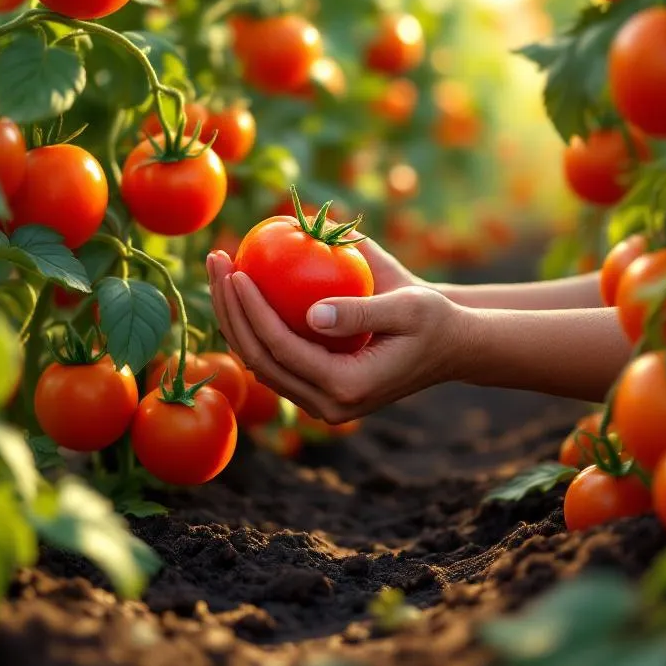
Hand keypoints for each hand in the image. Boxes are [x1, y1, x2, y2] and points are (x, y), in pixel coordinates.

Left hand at [206, 242, 474, 423]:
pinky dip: (251, 322)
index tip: (236, 269)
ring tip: (219, 268)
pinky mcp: (316, 387)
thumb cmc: (433, 319)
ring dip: (232, 315)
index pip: (280, 348)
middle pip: (258, 357)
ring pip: (258, 360)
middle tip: (216, 261)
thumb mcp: (408, 308)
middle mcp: (327, 405)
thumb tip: (312, 314)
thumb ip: (361, 313)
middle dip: (228, 309)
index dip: (251, 309)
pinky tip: (241, 284)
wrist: (449, 345)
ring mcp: (319, 401)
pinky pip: (272, 357)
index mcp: (346, 388)